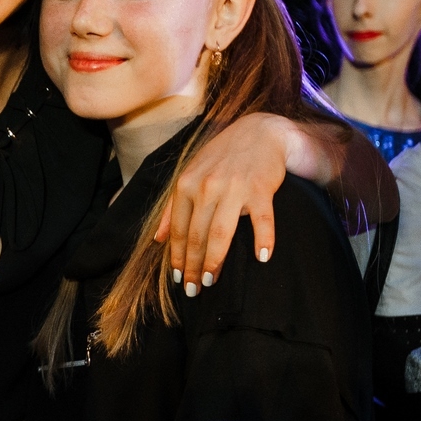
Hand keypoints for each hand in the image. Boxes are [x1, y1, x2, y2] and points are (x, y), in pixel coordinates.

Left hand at [155, 112, 288, 294]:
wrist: (260, 131)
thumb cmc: (222, 157)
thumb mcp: (189, 174)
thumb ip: (171, 207)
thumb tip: (157, 240)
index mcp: (186, 184)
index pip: (177, 229)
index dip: (177, 257)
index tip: (178, 279)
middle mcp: (207, 187)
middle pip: (196, 236)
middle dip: (193, 266)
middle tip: (194, 289)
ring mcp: (234, 188)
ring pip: (221, 233)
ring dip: (215, 260)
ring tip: (212, 281)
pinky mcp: (261, 189)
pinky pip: (263, 220)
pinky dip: (263, 240)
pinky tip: (261, 258)